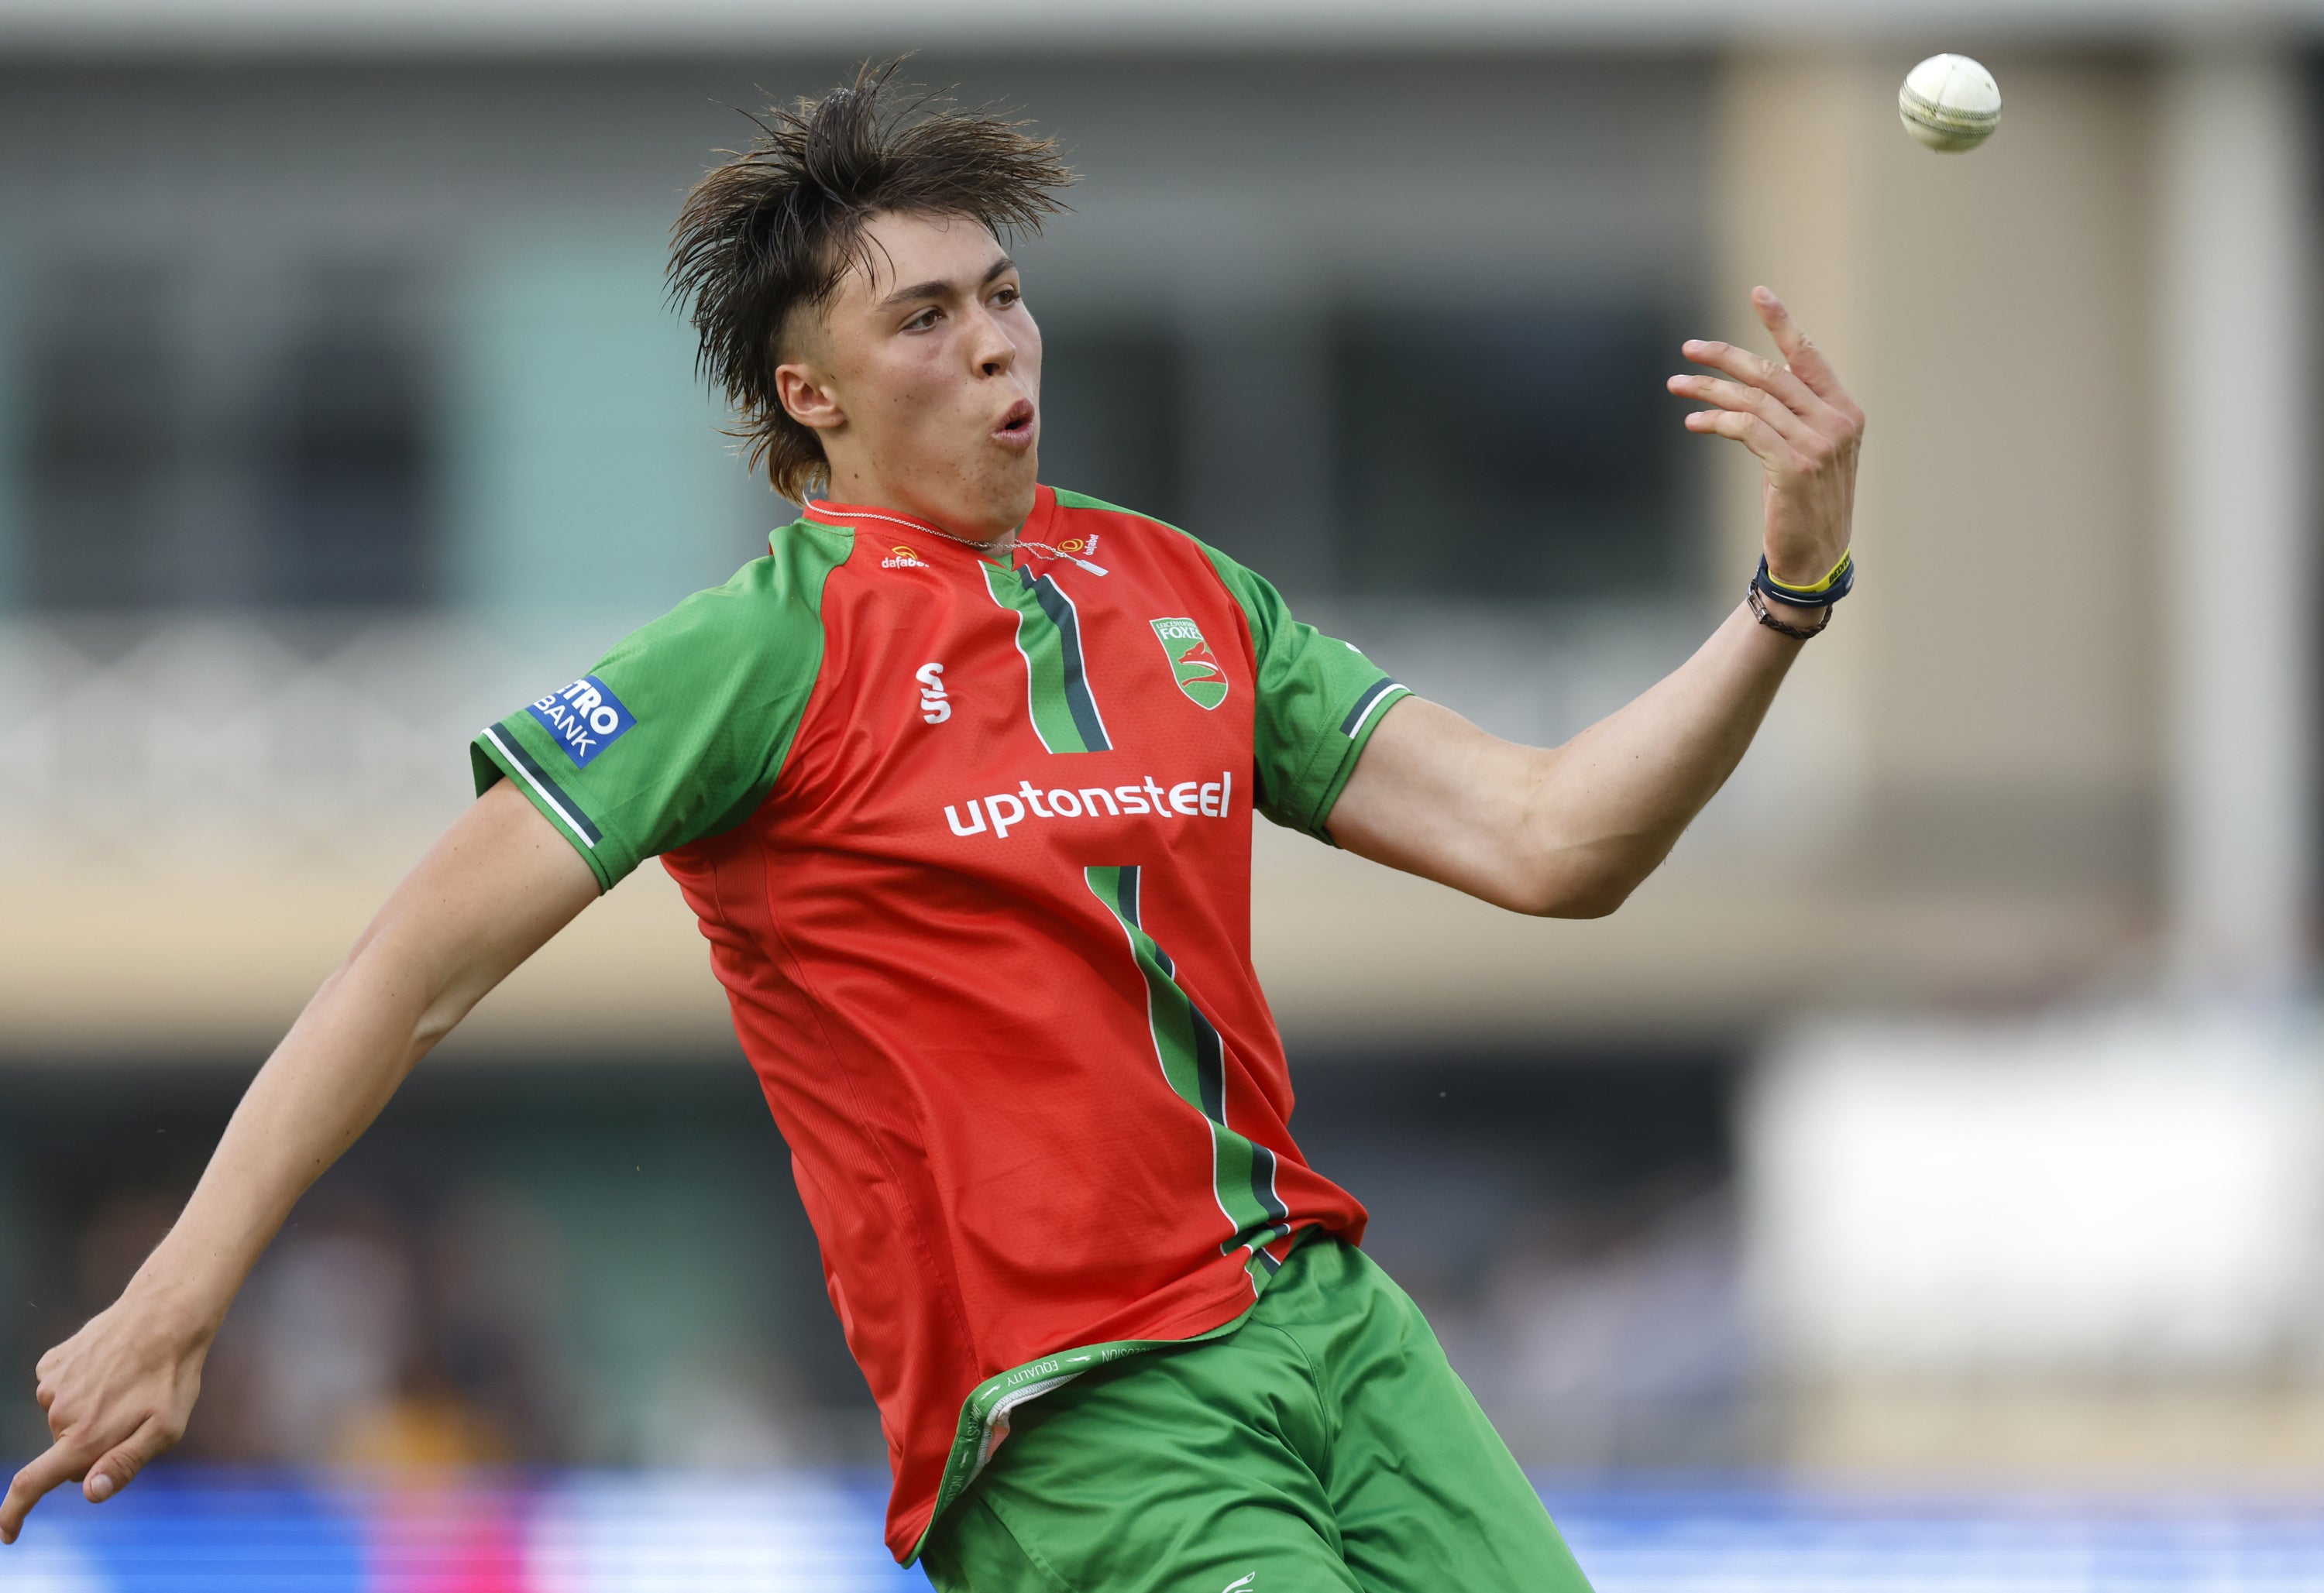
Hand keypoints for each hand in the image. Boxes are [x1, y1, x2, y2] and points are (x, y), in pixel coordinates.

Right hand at [1, 1292, 209, 1543]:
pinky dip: (82, 1387)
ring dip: (90, 1413)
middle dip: (94, 1445)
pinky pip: (62, 1390)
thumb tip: (90, 1493)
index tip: (8, 1535)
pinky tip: (109, 1368)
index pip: (33, 1483)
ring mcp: (52, 1385)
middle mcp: (59, 1413)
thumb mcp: (165, 1428)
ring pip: (66, 1420)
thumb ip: (125, 1464)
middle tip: (134, 1415)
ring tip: (126, 1385)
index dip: (14, 1513)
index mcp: (84, 1437)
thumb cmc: (172, 1376)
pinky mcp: (52, 1363)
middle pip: (67, 1451)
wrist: (165, 1314)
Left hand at [1668, 287, 1863, 588]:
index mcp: (1845, 411)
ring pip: (1753, 400)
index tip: (1758, 293)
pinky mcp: (1794, 466)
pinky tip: (1694, 422)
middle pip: (1772, 374)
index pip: (1809, 356)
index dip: (1782, 322)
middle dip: (1726, 357)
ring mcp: (1818, 443)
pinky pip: (1746, 429)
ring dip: (1709, 390)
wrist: (1814, 558)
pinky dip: (1716, 421)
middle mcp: (1836, 421)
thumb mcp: (1810, 453)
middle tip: (1689, 348)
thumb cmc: (1806, 506)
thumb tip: (1748, 391)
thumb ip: (1793, 418)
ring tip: (1677, 385)